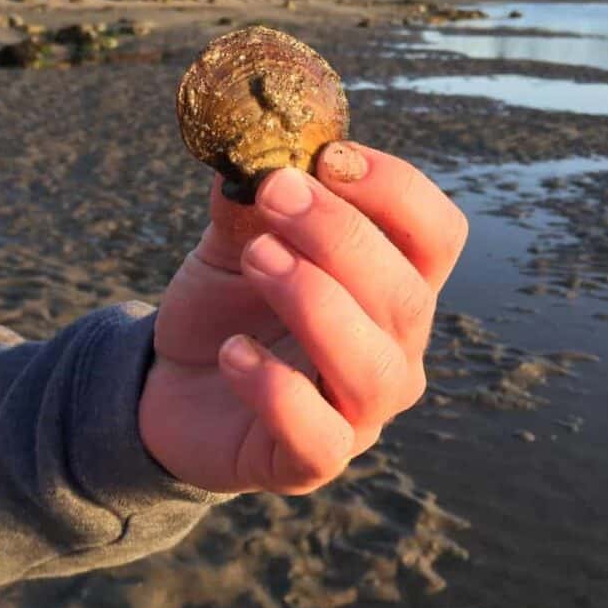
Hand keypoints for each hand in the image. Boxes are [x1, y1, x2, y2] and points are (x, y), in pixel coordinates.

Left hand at [139, 142, 467, 494]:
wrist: (171, 384)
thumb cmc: (225, 307)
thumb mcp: (236, 240)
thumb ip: (254, 199)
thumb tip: (255, 146)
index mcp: (391, 284)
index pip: (436, 234)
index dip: (396, 190)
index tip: (329, 156)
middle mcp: (394, 349)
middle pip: (406, 294)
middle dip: (340, 235)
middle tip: (275, 193)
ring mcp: (360, 412)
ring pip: (374, 368)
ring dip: (315, 301)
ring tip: (256, 258)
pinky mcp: (310, 461)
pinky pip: (317, 436)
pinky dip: (276, 389)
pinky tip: (231, 351)